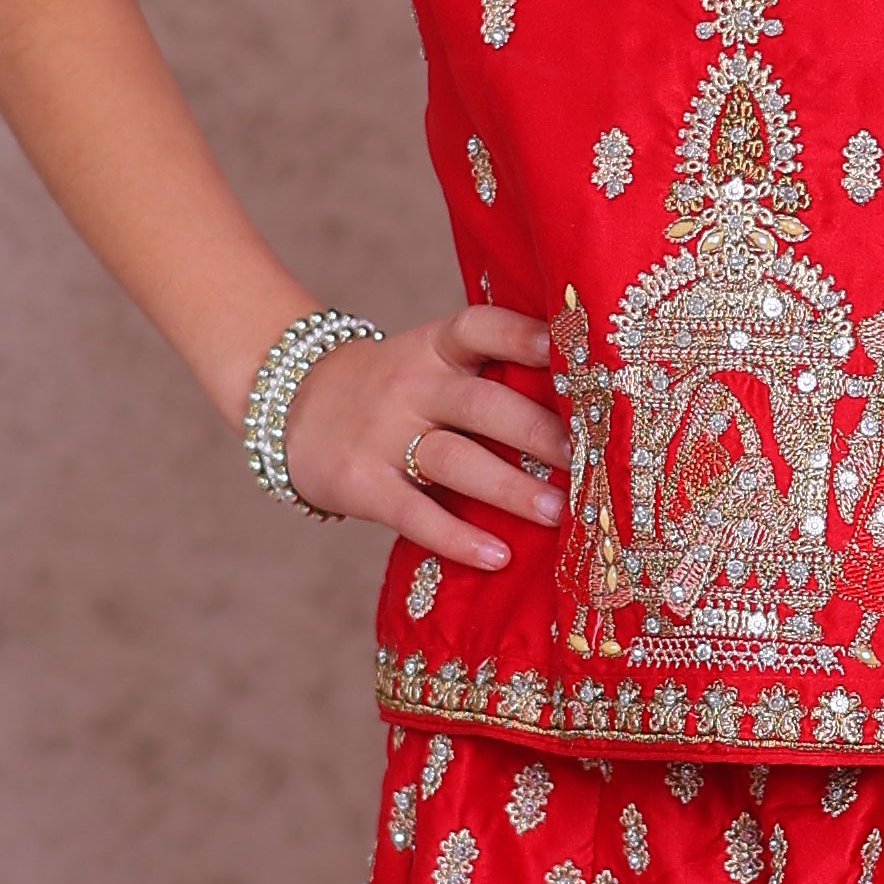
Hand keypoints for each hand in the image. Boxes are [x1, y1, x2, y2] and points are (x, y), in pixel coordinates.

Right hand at [288, 303, 566, 565]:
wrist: (292, 408)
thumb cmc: (396, 392)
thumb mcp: (430, 363)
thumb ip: (489, 376)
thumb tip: (587, 412)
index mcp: (435, 348)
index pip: (479, 327)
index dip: (524, 334)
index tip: (573, 348)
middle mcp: (411, 385)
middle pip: (481, 403)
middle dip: (539, 431)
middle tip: (591, 460)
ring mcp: (383, 435)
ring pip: (455, 460)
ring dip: (510, 488)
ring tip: (558, 513)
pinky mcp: (362, 484)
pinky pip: (415, 513)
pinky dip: (457, 537)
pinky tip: (497, 555)